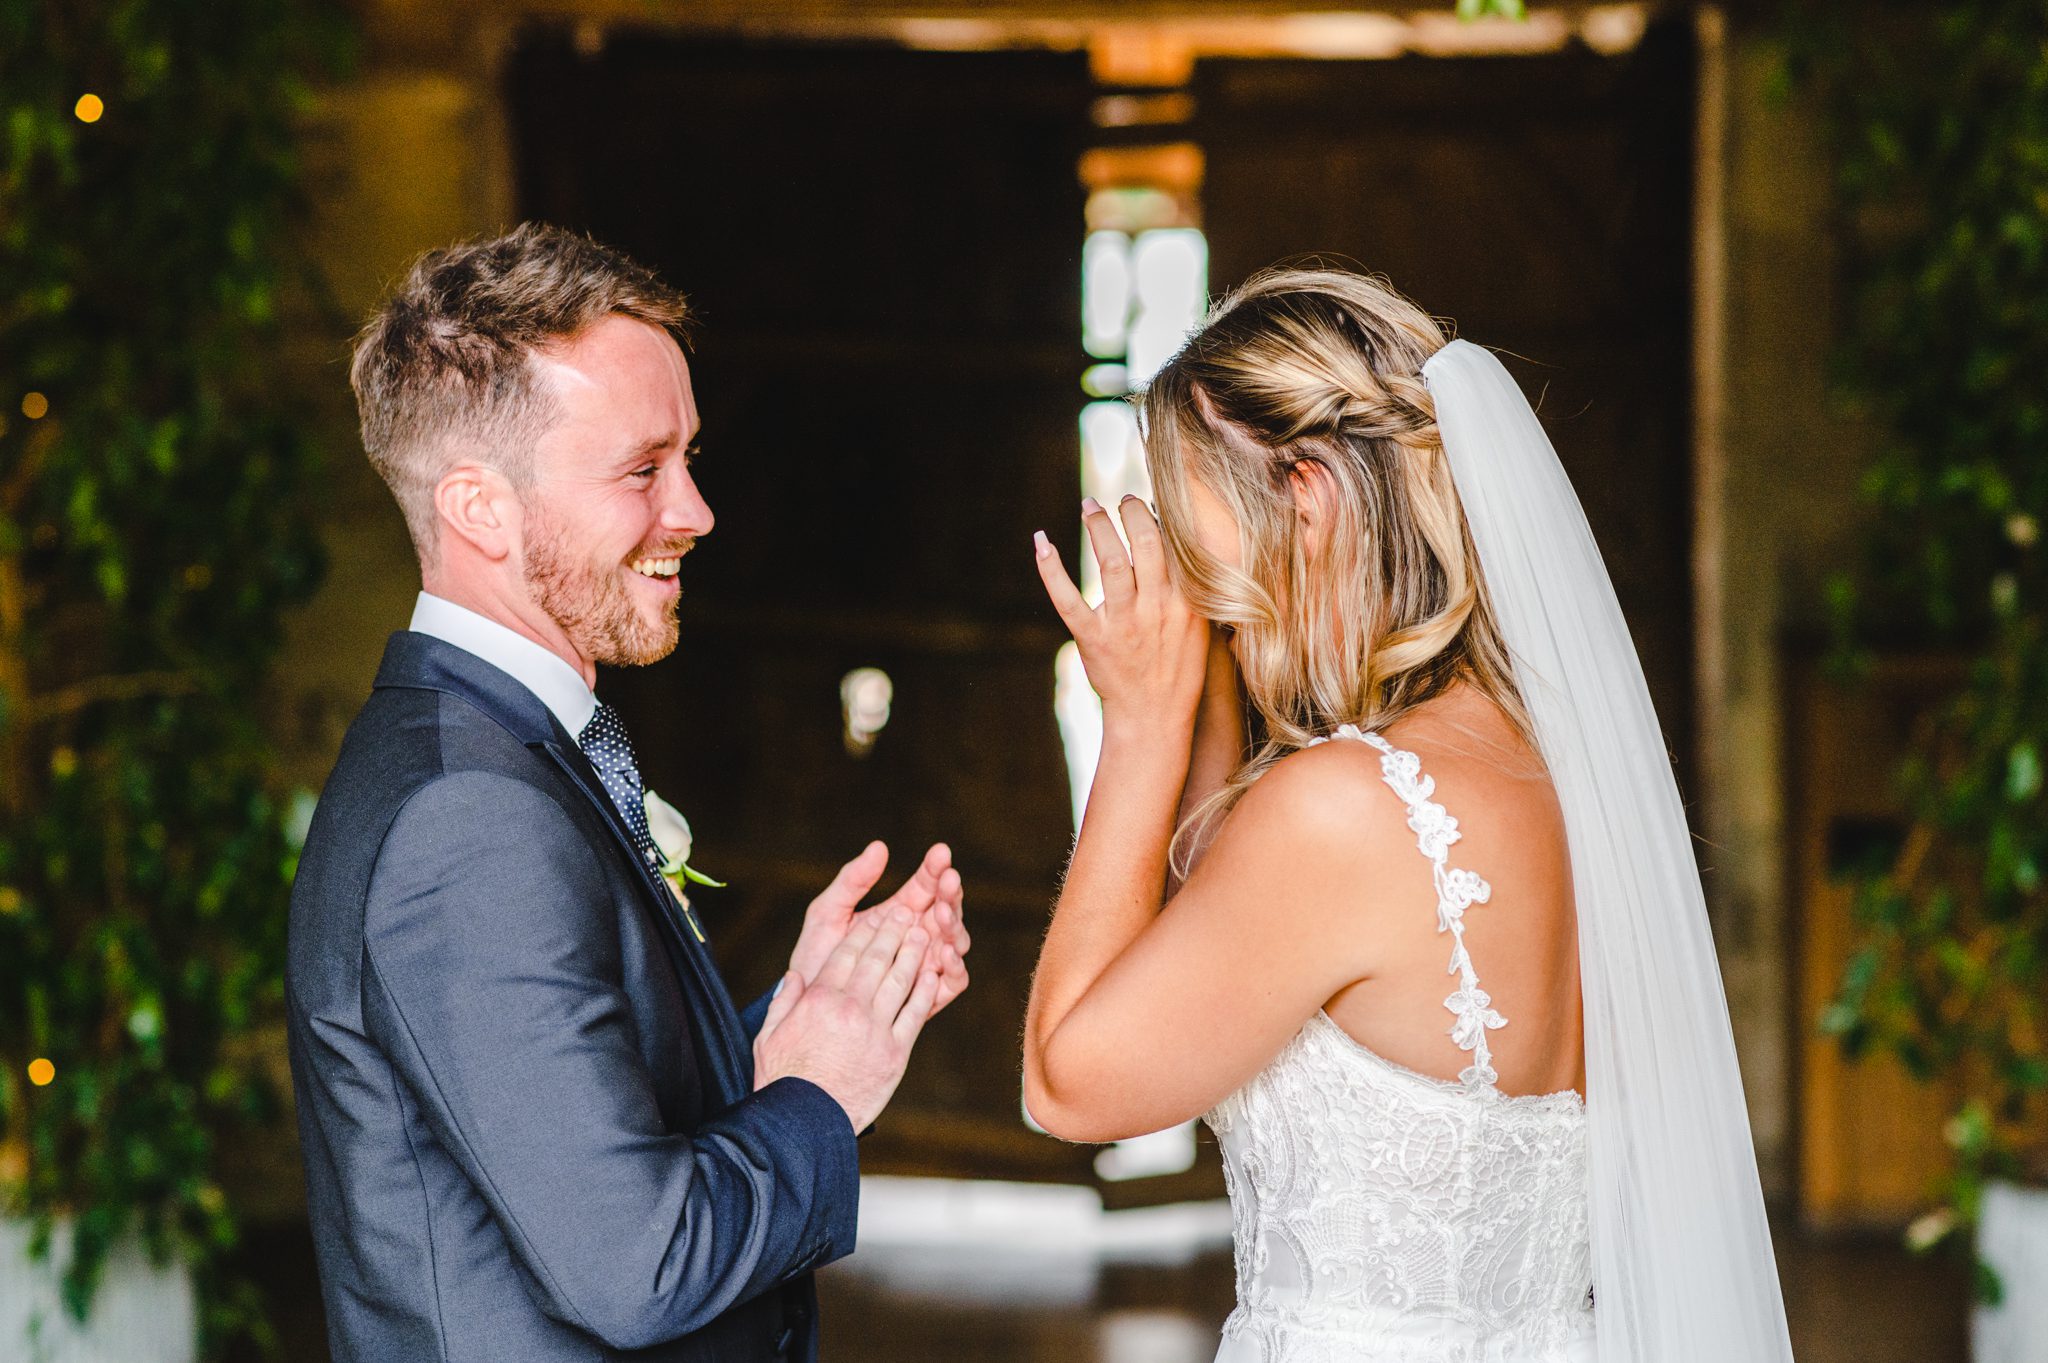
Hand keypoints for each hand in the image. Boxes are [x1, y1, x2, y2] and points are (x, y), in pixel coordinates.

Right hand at [753, 903, 939, 1131]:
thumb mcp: (768, 1037)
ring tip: (924, 933)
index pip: (847, 954)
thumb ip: (782, 1003)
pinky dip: (925, 991)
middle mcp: (849, 1008)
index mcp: (818, 1000)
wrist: (804, 1123)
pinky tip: (933, 974)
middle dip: (894, 931)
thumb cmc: (783, 1082)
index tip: (877, 916)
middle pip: (877, 958)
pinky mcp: (895, 1052)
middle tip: (908, 911)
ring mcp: (875, 1029)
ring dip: (914, 953)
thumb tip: (794, 977)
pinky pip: (915, 1013)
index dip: (865, 931)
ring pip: (900, 980)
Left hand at [788, 842, 970, 1014]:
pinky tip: (945, 952)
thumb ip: (853, 880)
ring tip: (941, 913)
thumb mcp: (828, 912)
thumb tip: (880, 846)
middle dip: (950, 893)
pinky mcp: (928, 998)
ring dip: (953, 925)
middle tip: (949, 880)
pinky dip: (955, 966)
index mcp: (898, 912)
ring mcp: (925, 965)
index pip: (926, 885)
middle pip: (946, 910)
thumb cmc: (817, 957)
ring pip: (954, 942)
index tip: (940, 853)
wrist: (807, 1007)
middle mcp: (918, 937)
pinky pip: (953, 982)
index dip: (935, 868)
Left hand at [1035, 496, 1207, 732]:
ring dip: (1098, 526)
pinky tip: (1042, 542)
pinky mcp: (1094, 638)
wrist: (1153, 718)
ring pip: (1111, 561)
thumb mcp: (1198, 628)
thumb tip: (1180, 548)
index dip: (1157, 517)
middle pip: (1145, 543)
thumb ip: (1191, 591)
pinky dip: (1051, 568)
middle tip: (1120, 499)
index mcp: (1187, 603)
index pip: (1174, 546)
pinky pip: (1068, 598)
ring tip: (1090, 506)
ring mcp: (1124, 623)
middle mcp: (1157, 608)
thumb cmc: (1178, 670)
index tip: (1145, 502)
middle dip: (1130, 512)